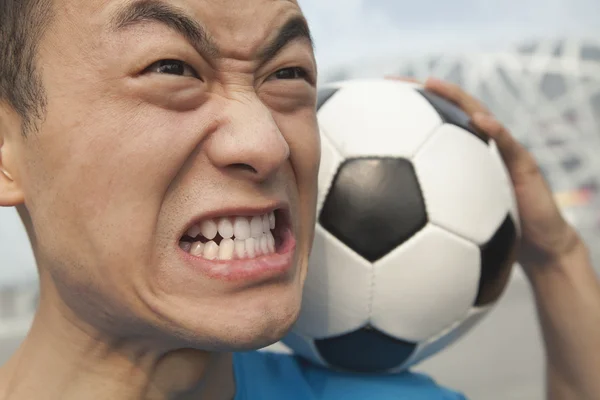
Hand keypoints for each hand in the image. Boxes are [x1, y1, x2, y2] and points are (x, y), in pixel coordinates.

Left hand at [390, 76, 583, 270]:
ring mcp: (503, 151)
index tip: (377, 98)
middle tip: (394, 81)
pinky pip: (509, 144)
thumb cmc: (491, 238)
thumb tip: (381, 231)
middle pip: (451, 111)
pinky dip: (496, 130)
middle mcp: (480, 147)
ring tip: (433, 84)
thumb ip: (424, 219)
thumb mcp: (451, 227)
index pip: (433, 125)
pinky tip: (480, 121)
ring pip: (479, 115)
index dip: (408, 111)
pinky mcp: (525, 164)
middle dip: (424, 92)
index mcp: (462, 158)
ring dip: (456, 97)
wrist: (536, 246)